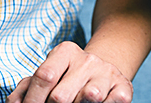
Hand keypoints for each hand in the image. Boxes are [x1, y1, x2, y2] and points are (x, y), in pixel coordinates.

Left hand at [6, 41, 133, 102]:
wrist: (104, 71)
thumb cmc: (67, 78)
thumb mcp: (48, 75)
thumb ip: (26, 88)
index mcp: (65, 52)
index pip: (44, 76)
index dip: (32, 100)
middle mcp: (88, 59)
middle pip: (61, 95)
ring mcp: (107, 73)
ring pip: (89, 97)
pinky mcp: (124, 87)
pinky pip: (113, 102)